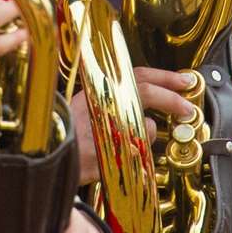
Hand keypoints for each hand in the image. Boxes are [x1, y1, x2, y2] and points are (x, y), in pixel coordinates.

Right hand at [71, 67, 196, 184]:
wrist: (43, 154)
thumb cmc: (62, 132)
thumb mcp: (82, 106)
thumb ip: (110, 100)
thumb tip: (143, 109)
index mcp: (97, 88)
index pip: (138, 75)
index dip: (165, 76)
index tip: (185, 80)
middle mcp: (102, 102)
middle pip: (147, 93)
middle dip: (172, 99)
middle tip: (188, 108)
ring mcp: (107, 126)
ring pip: (145, 127)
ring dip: (144, 135)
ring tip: (131, 143)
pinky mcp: (110, 151)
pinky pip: (137, 153)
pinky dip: (135, 155)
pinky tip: (121, 157)